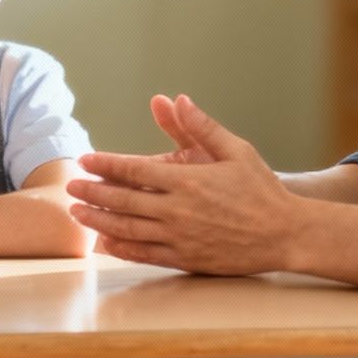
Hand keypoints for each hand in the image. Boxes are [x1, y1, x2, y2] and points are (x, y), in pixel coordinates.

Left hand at [65, 94, 298, 275]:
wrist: (286, 234)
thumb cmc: (262, 190)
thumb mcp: (236, 151)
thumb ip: (202, 127)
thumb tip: (177, 99)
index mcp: (188, 181)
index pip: (134, 170)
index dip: (106, 164)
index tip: (85, 159)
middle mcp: (178, 210)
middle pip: (123, 200)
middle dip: (93, 191)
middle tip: (70, 186)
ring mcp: (180, 237)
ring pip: (128, 229)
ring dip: (99, 220)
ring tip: (77, 213)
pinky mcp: (186, 259)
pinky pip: (145, 254)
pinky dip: (121, 248)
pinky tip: (104, 243)